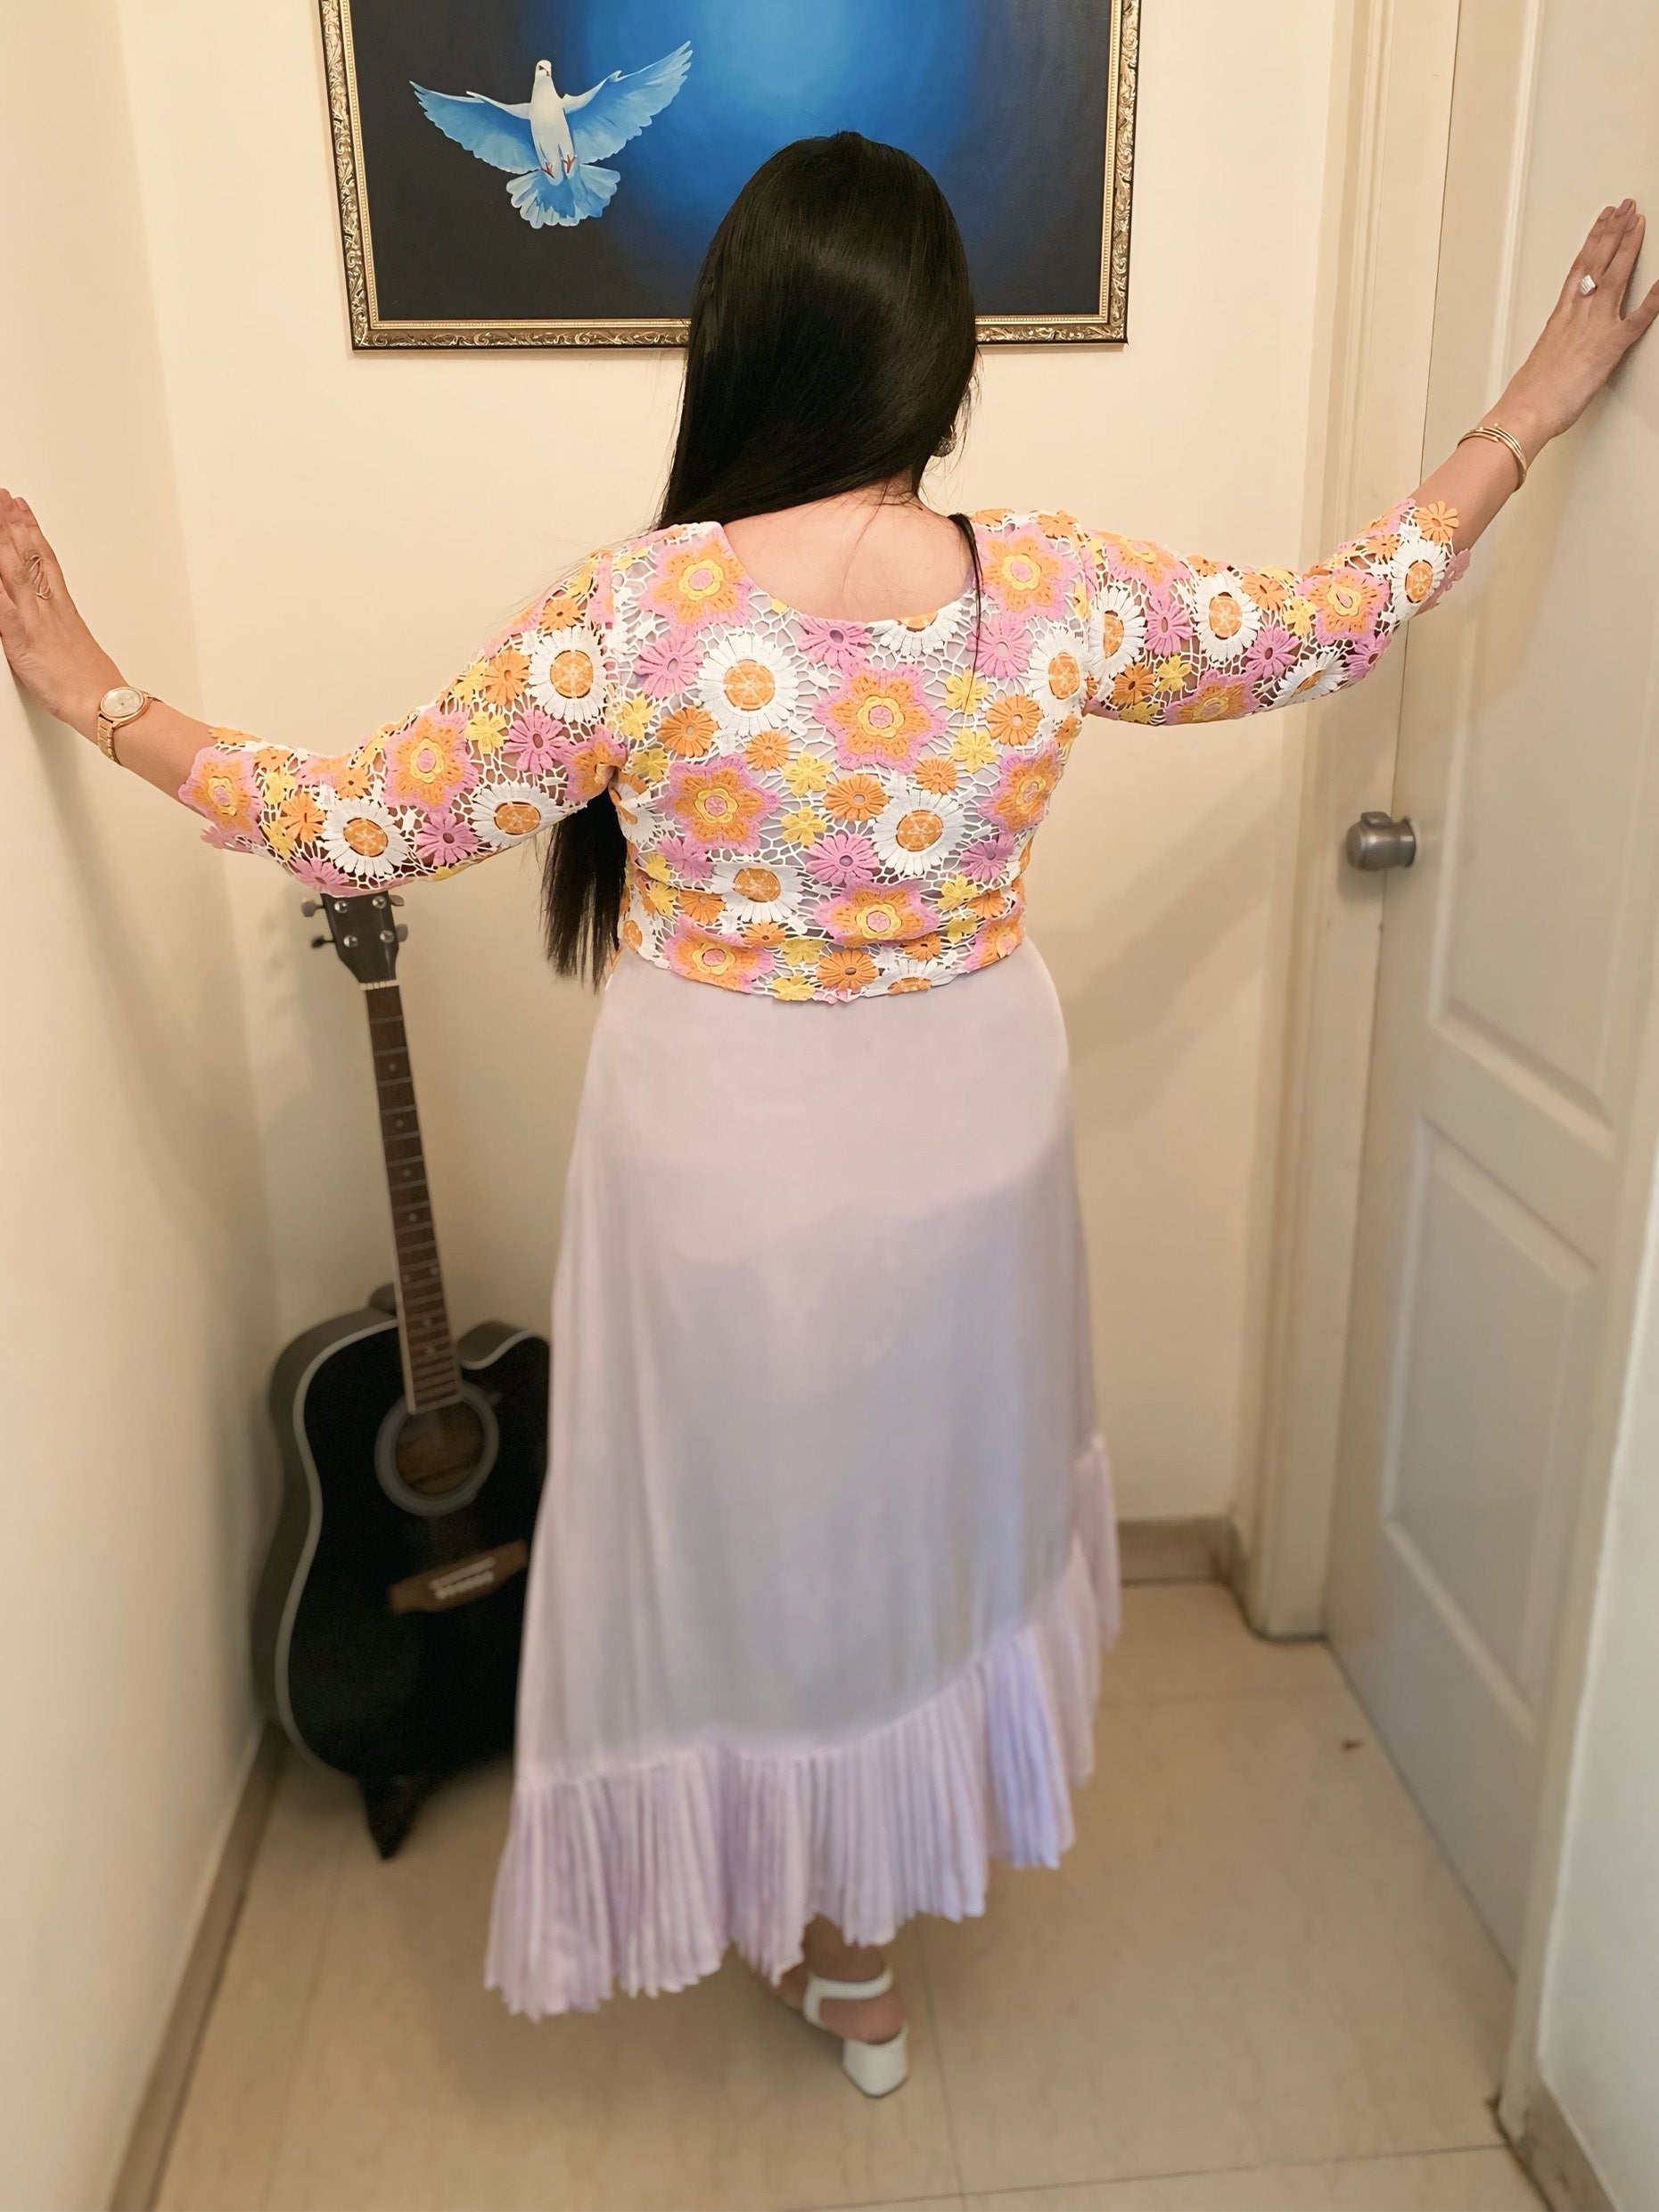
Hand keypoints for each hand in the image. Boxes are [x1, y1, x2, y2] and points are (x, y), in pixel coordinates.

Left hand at [0, 490, 123, 739]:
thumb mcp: (77, 650)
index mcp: (62, 609)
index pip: (45, 559)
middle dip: (13, 522)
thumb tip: (56, 625)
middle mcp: (48, 606)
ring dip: (2, 537)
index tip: (22, 508)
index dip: (31, 531)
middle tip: (4, 496)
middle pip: (27, 554)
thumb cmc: (94, 685)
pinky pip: (0, 604)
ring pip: (13, 567)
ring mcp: (35, 618)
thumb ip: (61, 631)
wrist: (103, 703)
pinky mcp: (20, 635)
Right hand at [1498, 200, 1658, 453]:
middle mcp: (1578, 313)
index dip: (1593, 240)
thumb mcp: (1541, 361)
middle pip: (1598, 261)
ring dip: (1629, 245)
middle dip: (1613, 230)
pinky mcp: (1611, 346)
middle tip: (1626, 206)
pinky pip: (1639, 318)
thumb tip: (1561, 348)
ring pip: (1616, 275)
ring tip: (1638, 220)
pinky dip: (1654, 299)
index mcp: (1561, 316)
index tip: (1603, 220)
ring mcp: (1595, 325)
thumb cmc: (1530, 396)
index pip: (1580, 267)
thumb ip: (1557, 346)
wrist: (1527, 410)